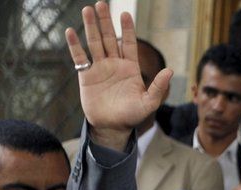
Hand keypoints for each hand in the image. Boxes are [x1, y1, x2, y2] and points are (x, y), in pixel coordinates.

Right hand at [65, 2, 171, 149]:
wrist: (112, 127)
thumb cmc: (132, 116)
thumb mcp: (148, 103)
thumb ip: (159, 87)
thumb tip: (170, 71)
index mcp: (130, 68)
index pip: (128, 44)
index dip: (127, 29)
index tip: (125, 14)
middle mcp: (114, 64)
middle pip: (109, 38)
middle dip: (106, 21)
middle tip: (101, 3)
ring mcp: (100, 68)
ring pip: (94, 43)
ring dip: (91, 27)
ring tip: (87, 10)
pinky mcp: (86, 76)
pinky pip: (80, 58)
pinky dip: (75, 45)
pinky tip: (70, 31)